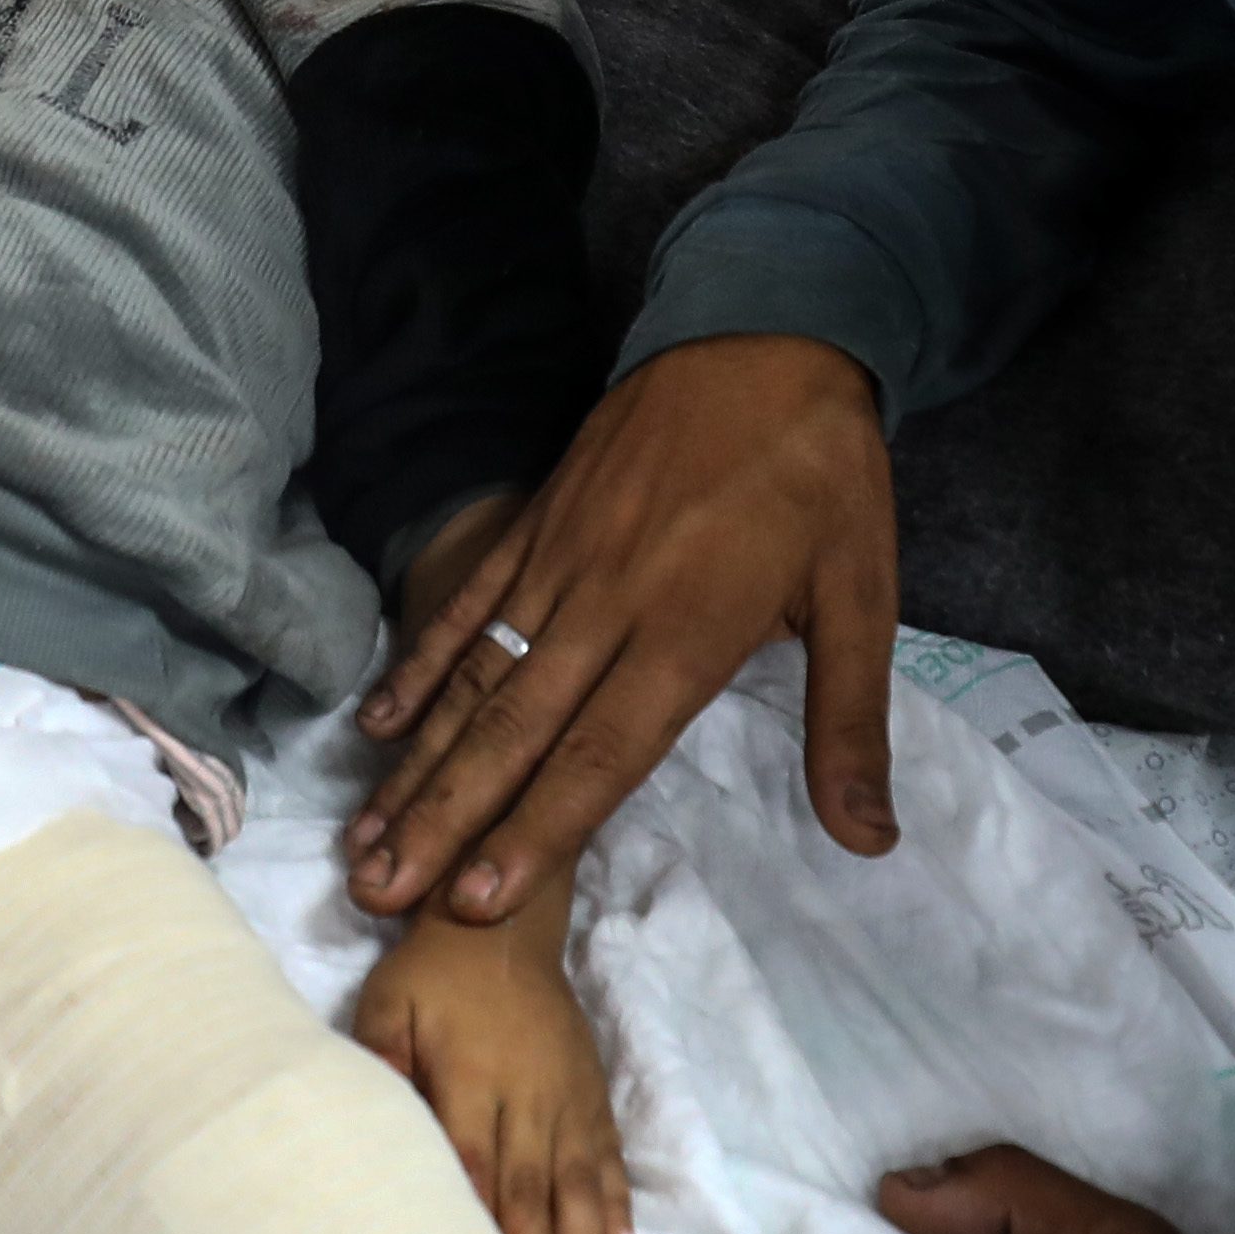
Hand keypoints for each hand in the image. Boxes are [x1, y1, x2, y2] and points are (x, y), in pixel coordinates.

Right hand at [348, 333, 899, 926]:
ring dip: (418, 764)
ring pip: (475, 680)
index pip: (600, 752)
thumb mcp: (864, 592)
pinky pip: (467, 606)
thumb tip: (868, 839)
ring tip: (365, 838)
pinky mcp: (536, 524)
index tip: (478, 899)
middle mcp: (606, 605)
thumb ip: (851, 721)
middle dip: (445, 819)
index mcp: (687, 631)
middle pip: (513, 730)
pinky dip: (419, 666)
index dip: (536, 828)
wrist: (765, 333)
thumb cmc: (821, 473)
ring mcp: (558, 561)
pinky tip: (378, 725)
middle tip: (380, 892)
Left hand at [352, 916, 632, 1233]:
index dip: (482, 1222)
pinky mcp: (592, 1094)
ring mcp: (568, 1098)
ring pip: (577, 1186)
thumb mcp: (387, 1003)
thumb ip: (380, 1055)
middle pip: (532, 1190)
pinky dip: (616, 1206)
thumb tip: (373, 1109)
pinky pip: (610, 1158)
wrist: (504, 924)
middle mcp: (529, 1095)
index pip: (476, 1161)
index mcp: (473, 1076)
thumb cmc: (429, 974)